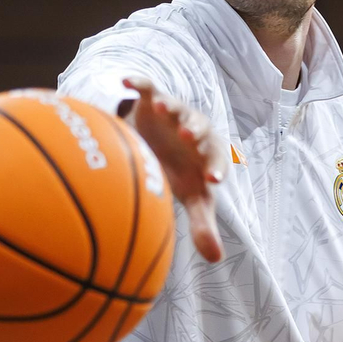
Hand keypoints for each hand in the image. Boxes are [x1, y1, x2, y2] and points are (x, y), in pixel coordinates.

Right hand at [122, 77, 225, 261]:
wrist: (164, 141)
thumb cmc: (182, 171)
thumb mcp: (192, 196)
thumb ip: (203, 225)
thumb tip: (216, 259)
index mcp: (206, 154)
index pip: (215, 160)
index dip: (215, 168)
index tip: (211, 181)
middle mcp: (192, 131)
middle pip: (198, 128)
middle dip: (194, 131)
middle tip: (187, 138)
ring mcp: (173, 115)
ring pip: (176, 107)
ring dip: (172, 108)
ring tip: (165, 111)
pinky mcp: (152, 101)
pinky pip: (147, 88)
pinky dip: (139, 82)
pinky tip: (126, 82)